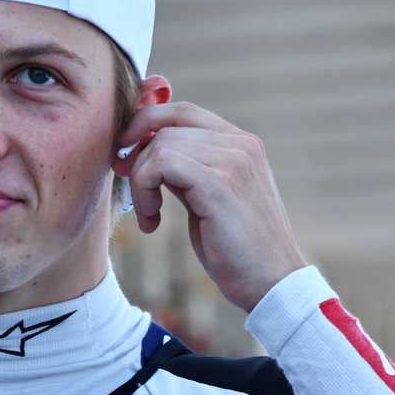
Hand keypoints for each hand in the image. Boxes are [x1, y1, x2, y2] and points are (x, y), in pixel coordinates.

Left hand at [114, 101, 304, 310]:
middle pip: (165, 129)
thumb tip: (144, 149)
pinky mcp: (221, 184)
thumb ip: (185, 169)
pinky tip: (152, 221)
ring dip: (141, 184)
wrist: (270, 283)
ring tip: (150, 217)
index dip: (144, 123)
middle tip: (135, 196)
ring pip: (160, 146)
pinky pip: (162, 163)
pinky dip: (145, 191)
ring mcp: (234, 161)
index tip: (123, 151)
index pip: (182, 110)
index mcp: (241, 144)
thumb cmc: (235, 248)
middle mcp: (241, 145)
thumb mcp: (207, 198)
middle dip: (137, 161)